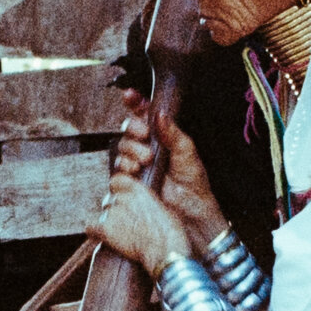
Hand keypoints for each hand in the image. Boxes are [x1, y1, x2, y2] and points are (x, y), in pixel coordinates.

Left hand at [93, 165, 190, 276]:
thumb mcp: (163, 209)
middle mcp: (124, 198)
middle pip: (108, 201)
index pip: (116, 181)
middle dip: (114, 211)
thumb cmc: (170, 234)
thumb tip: (144, 207)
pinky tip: (98, 237)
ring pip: (103, 215)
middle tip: (123, 225)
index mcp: (139, 190)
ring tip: (121, 236)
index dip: (117, 191)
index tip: (122, 201)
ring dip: (108, 224)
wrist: (165, 250)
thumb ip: (148, 203)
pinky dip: (93, 232)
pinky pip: (90, 227)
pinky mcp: (106, 229)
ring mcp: (113, 213)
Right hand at [116, 93, 226, 244]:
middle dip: (134, 130)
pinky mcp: (129, 185)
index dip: (135, 103)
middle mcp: (146, 149)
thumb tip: (160, 114)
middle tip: (145, 136)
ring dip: (131, 151)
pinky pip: (117, 171)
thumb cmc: (194, 186)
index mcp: (161, 138)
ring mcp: (136, 167)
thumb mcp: (188, 153)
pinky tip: (136, 173)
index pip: (144, 115)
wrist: (191, 215)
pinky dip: (124, 169)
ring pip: (121, 149)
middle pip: (128, 130)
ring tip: (146, 161)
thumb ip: (173, 132)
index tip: (130, 95)